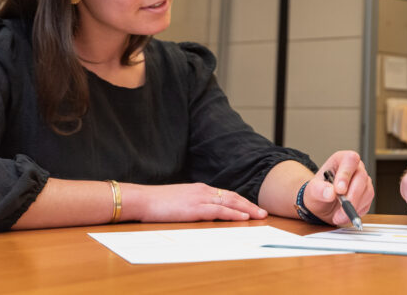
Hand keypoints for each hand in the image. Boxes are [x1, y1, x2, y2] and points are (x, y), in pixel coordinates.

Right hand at [122, 182, 267, 222]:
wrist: (143, 200)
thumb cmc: (157, 203)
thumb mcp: (179, 200)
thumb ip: (192, 203)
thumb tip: (201, 212)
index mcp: (199, 189)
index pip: (226, 194)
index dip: (240, 201)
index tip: (252, 208)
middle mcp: (203, 191)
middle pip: (232, 196)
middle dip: (249, 204)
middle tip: (263, 212)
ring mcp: (200, 199)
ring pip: (230, 202)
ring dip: (247, 209)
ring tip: (259, 216)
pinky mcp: (195, 208)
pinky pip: (219, 211)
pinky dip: (233, 213)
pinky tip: (243, 217)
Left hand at [301, 150, 373, 225]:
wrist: (322, 205)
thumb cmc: (318, 192)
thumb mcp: (312, 191)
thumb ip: (318, 190)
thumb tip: (330, 193)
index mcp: (341, 160)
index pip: (350, 160)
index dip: (346, 174)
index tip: (339, 190)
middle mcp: (355, 168)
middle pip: (361, 176)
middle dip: (351, 196)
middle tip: (341, 209)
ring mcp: (363, 181)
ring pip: (367, 191)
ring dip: (353, 207)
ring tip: (338, 216)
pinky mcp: (366, 195)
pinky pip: (367, 203)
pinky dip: (356, 211)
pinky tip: (345, 215)